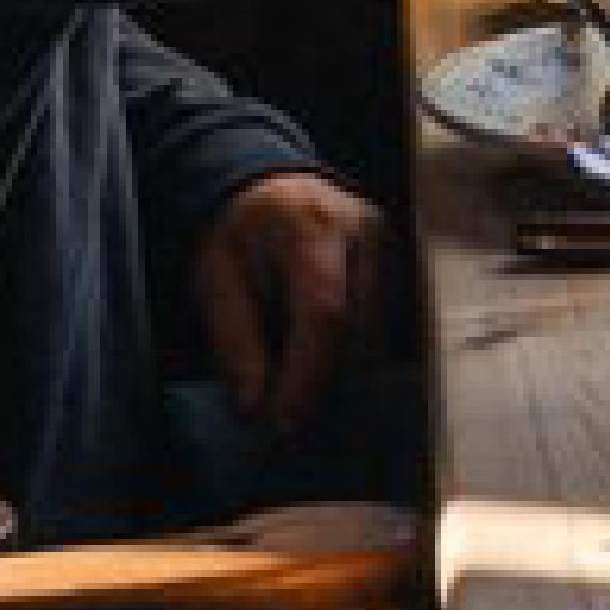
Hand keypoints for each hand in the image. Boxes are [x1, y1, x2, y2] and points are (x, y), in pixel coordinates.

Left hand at [184, 170, 396, 433]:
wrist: (265, 190)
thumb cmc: (237, 233)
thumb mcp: (214, 277)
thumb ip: (234, 337)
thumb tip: (255, 404)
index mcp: (308, 224)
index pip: (323, 310)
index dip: (308, 372)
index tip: (284, 419)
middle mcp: (361, 228)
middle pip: (357, 327)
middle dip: (321, 379)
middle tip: (285, 414)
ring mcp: (386, 243)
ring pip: (374, 332)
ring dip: (337, 368)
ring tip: (297, 382)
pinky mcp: (396, 260)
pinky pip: (381, 324)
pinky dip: (351, 352)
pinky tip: (321, 358)